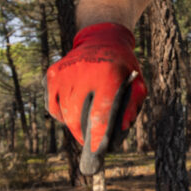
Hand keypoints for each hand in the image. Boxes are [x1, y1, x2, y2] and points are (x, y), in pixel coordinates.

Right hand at [45, 23, 146, 171]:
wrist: (102, 39)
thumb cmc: (123, 66)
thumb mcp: (137, 83)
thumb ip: (133, 106)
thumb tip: (122, 128)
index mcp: (107, 75)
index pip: (100, 112)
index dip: (98, 135)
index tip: (97, 151)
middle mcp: (83, 72)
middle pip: (77, 117)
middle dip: (82, 136)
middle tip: (89, 144)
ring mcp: (65, 73)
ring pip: (63, 113)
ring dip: (72, 125)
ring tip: (82, 128)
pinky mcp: (53, 73)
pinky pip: (52, 105)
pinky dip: (61, 114)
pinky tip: (72, 111)